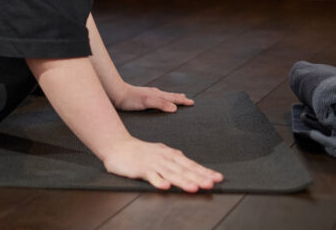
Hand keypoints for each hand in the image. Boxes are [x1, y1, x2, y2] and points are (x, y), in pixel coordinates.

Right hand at [102, 136, 222, 192]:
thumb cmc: (139, 151)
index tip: (218, 178)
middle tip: (211, 184)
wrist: (117, 146)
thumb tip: (188, 162)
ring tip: (194, 188)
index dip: (205, 172)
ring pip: (170, 173)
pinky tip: (165, 186)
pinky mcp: (141, 169)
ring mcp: (153, 163)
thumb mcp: (160, 152)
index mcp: (170, 155)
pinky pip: (150, 176)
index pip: (191, 164)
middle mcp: (164, 158)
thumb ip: (174, 158)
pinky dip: (158, 181)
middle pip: (183, 170)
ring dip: (182, 181)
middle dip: (198, 177)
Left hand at [111, 84, 193, 112]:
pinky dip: (161, 98)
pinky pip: (155, 98)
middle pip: (170, 95)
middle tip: (187, 99)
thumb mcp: (146, 102)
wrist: (115, 93)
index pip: (173, 98)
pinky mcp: (141, 97)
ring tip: (176, 97)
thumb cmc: (130, 99)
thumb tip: (175, 108)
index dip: (182, 101)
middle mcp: (154, 93)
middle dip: (179, 98)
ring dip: (171, 97)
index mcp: (157, 95)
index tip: (192, 102)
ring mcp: (147, 94)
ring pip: (163, 95)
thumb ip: (160, 104)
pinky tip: (157, 99)